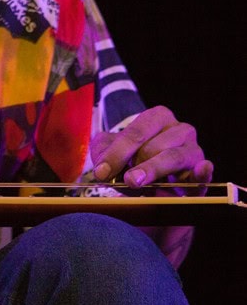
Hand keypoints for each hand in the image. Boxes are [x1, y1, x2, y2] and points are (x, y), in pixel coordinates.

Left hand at [91, 104, 212, 190]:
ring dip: (152, 170)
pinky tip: (200, 169)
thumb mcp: (114, 152)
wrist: (154, 187)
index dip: (117, 153)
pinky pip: (203, 173)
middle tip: (123, 179)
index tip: (102, 173)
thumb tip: (102, 166)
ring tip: (134, 182)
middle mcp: (180, 130)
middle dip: (135, 163)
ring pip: (173, 158)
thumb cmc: (133, 162)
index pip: (136, 133)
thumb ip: (104, 152)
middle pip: (153, 146)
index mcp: (158, 117)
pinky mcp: (202, 175)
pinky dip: (202, 172)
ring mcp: (194, 151)